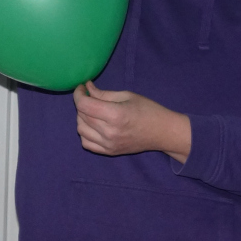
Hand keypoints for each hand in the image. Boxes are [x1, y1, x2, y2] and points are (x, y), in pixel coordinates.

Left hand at [74, 81, 191, 162]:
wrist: (162, 132)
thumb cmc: (148, 110)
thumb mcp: (127, 96)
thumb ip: (103, 93)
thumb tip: (87, 88)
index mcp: (115, 114)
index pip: (84, 105)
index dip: (79, 94)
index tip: (81, 88)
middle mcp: (109, 132)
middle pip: (82, 116)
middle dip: (82, 103)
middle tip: (90, 97)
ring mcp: (108, 144)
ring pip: (81, 129)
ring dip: (82, 118)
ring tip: (92, 112)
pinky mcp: (109, 152)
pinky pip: (86, 143)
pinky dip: (85, 133)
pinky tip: (93, 126)